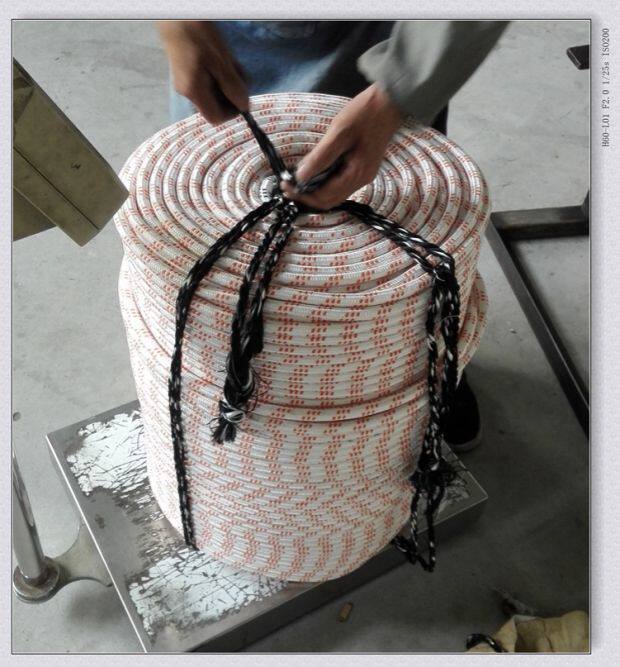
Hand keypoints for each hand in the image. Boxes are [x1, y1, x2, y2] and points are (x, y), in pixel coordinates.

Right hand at [158, 20, 248, 123]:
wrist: (176, 13)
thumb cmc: (198, 34)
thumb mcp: (221, 61)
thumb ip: (233, 87)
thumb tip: (244, 108)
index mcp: (194, 92)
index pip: (216, 118)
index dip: (232, 112)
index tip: (242, 95)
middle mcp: (187, 92)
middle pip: (216, 105)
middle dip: (231, 93)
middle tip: (238, 72)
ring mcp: (186, 82)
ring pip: (214, 92)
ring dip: (228, 81)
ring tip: (231, 62)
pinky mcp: (188, 72)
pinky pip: (209, 81)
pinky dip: (220, 74)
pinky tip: (223, 59)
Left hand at [281, 83, 403, 209]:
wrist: (390, 102)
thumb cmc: (365, 114)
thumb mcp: (339, 134)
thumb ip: (320, 157)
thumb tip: (300, 176)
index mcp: (357, 174)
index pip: (325, 197)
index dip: (303, 195)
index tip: (286, 185)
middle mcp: (361, 180)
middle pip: (330, 201)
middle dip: (307, 197)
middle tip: (288, 186)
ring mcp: (362, 175)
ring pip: (334, 194)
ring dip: (314, 191)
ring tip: (296, 181)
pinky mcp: (361, 168)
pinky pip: (339, 184)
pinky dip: (323, 183)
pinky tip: (312, 174)